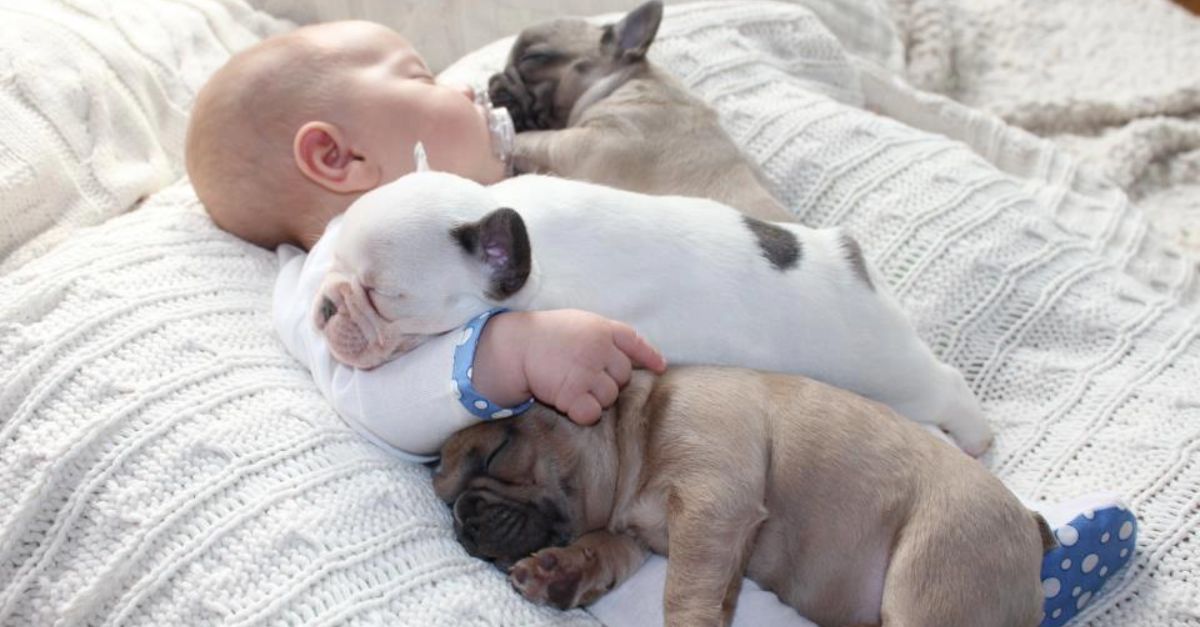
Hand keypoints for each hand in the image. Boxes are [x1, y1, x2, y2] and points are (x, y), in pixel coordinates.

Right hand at [473, 309, 666, 424]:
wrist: (514, 346)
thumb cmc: (544, 335)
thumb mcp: (578, 323)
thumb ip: (603, 335)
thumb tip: (632, 354)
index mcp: (602, 329)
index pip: (634, 342)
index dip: (648, 356)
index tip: (659, 367)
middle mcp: (600, 349)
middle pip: (623, 377)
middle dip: (608, 381)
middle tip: (582, 377)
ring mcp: (588, 371)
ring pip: (609, 397)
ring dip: (594, 397)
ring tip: (571, 386)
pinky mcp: (573, 393)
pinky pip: (592, 413)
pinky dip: (583, 413)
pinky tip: (568, 403)